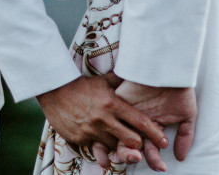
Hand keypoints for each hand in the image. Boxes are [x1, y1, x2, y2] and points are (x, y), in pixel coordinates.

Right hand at [37, 75, 166, 163]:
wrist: (54, 90)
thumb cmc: (81, 85)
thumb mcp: (102, 80)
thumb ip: (121, 81)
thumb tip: (137, 71)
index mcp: (113, 104)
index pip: (140, 122)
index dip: (154, 133)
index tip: (164, 140)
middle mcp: (104, 120)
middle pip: (131, 141)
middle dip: (138, 144)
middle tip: (140, 143)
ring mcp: (91, 131)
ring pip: (114, 147)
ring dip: (118, 145)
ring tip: (119, 141)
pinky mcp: (80, 139)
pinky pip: (96, 147)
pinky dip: (99, 144)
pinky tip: (98, 137)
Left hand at [113, 81, 197, 170]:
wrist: (170, 67)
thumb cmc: (179, 88)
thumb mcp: (187, 114)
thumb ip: (185, 135)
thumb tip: (181, 157)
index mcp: (152, 127)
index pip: (150, 150)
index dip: (154, 160)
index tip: (161, 167)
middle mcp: (137, 123)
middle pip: (130, 146)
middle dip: (133, 157)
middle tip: (139, 159)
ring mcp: (126, 113)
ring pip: (118, 137)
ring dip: (122, 149)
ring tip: (131, 154)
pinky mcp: (116, 101)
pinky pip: (108, 119)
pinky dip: (108, 132)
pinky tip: (113, 141)